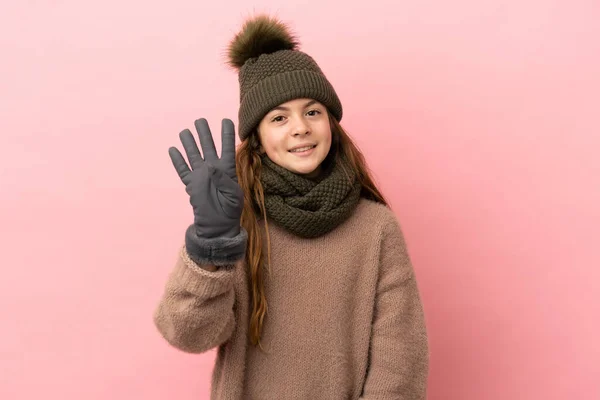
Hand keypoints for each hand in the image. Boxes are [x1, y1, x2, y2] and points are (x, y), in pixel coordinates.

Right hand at [169, 118, 243, 238]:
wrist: (219, 224)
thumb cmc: (231, 210)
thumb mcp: (233, 195)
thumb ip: (223, 180)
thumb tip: (210, 167)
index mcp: (227, 169)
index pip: (227, 147)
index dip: (226, 134)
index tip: (226, 120)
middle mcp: (213, 169)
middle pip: (208, 146)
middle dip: (204, 133)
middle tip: (200, 120)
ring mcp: (201, 175)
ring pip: (194, 155)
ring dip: (190, 143)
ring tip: (185, 131)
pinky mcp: (191, 184)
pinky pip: (183, 170)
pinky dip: (178, 160)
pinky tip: (173, 149)